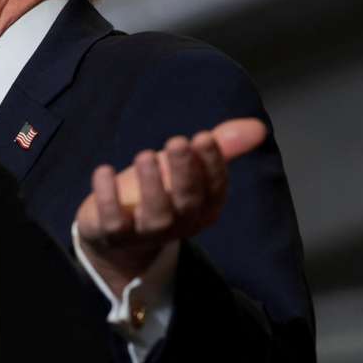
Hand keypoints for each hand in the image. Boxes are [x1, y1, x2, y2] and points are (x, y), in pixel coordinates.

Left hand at [75, 118, 267, 294]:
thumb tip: (259, 128)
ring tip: (145, 155)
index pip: (215, 187)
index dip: (212, 163)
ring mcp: (146, 232)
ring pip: (155, 215)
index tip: (204, 137)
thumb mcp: (188, 166)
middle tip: (177, 142)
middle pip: (188, 201)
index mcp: (204, 207)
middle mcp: (180, 223)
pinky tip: (103, 171)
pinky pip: (113, 222)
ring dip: (152, 185)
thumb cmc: (159, 189)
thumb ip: (220, 146)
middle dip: (184, 172)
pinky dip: (107, 197)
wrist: (114, 230)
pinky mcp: (113, 235)